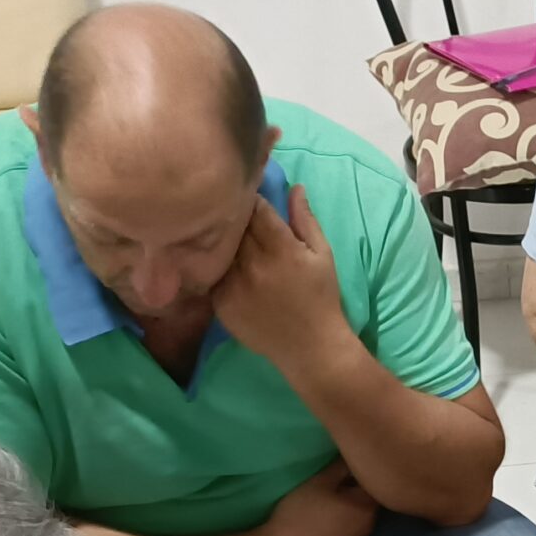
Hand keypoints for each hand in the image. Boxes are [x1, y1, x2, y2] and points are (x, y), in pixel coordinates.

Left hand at [211, 186, 351, 369]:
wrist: (310, 347)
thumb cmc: (321, 297)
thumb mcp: (323, 255)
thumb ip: (305, 220)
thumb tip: (295, 187)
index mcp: (281, 248)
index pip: (255, 208)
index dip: (251, 200)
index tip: (250, 198)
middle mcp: (254, 263)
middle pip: (233, 227)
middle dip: (236, 220)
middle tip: (236, 219)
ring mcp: (234, 284)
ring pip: (220, 250)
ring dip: (223, 244)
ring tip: (227, 243)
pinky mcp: (221, 302)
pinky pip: (213, 275)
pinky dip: (218, 270)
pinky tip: (226, 271)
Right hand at [251, 460, 377, 535]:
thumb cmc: (303, 511)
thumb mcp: (321, 481)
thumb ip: (342, 466)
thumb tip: (356, 455)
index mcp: (368, 506)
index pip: (374, 479)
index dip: (360, 467)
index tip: (345, 459)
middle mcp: (370, 523)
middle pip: (367, 495)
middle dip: (355, 483)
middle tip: (335, 472)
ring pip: (357, 510)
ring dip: (348, 499)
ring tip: (329, 490)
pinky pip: (348, 523)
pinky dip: (341, 514)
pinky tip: (325, 511)